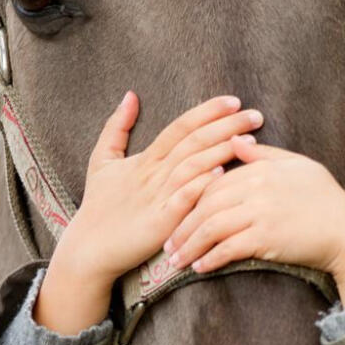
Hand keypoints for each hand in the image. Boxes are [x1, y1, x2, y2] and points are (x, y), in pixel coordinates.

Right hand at [34, 93, 262, 333]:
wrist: (89, 248)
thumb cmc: (99, 205)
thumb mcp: (102, 160)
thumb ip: (116, 127)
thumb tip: (130, 95)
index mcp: (146, 158)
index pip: (180, 127)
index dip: (207, 112)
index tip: (234, 101)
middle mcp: (153, 173)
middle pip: (193, 141)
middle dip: (226, 126)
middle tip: (256, 115)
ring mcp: (157, 197)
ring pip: (192, 165)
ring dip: (222, 150)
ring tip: (250, 141)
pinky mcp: (160, 222)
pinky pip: (183, 199)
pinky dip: (200, 184)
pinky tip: (221, 172)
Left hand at [166, 137, 344, 305]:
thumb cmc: (326, 199)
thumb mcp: (298, 166)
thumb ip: (264, 154)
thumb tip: (235, 140)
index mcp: (261, 168)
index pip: (213, 180)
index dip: (191, 199)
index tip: (177, 215)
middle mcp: (257, 187)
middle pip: (205, 204)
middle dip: (182, 226)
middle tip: (168, 245)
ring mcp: (261, 212)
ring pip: (211, 227)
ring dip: (190, 246)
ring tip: (177, 261)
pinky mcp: (266, 238)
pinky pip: (228, 248)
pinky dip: (211, 258)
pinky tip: (200, 267)